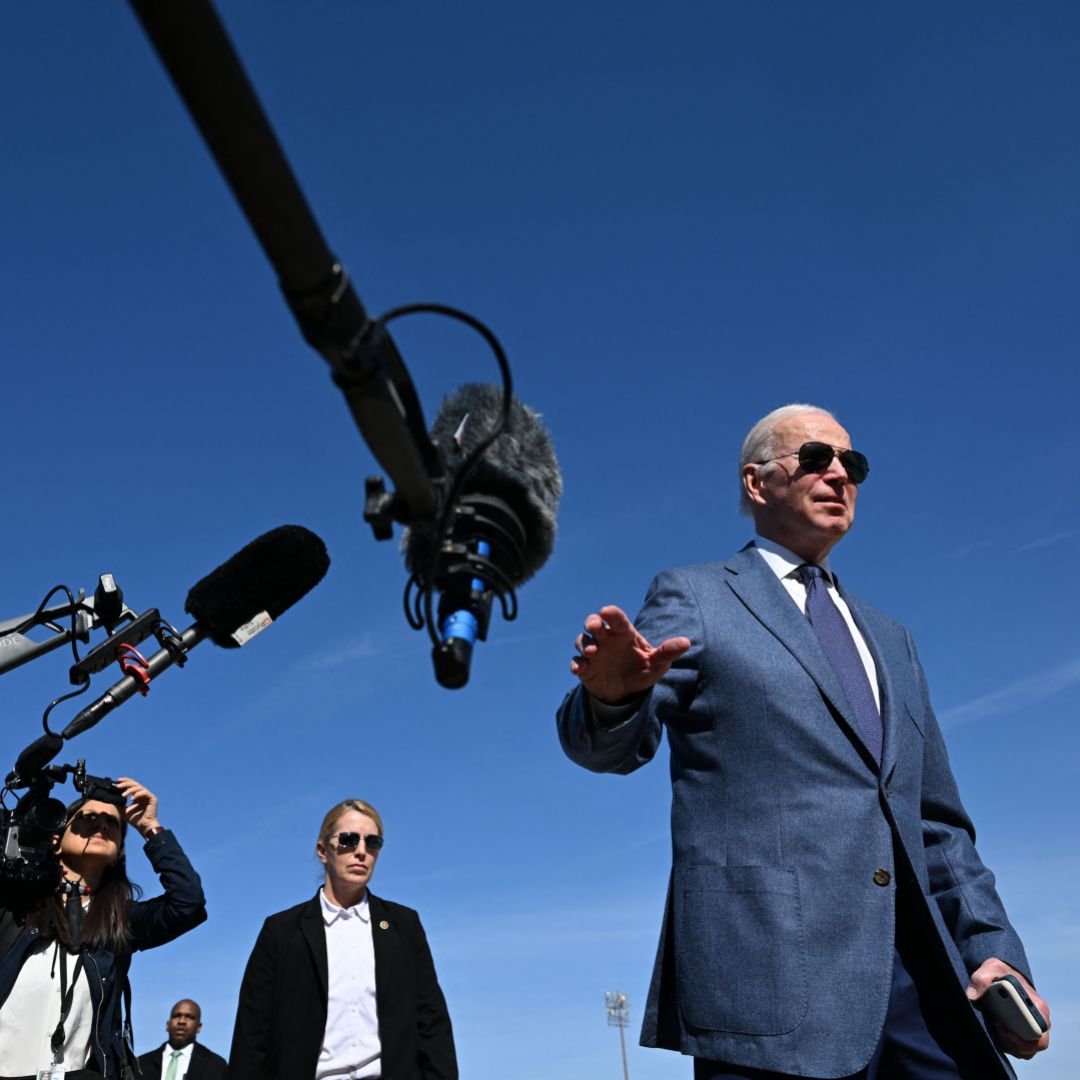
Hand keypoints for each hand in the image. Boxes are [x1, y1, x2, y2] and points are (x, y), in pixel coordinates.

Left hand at [115, 777, 161, 838]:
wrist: (144, 827)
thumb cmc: (136, 820)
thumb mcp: (124, 811)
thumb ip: (120, 804)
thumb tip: (113, 799)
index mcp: (137, 796)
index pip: (132, 785)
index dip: (125, 781)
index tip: (117, 780)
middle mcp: (143, 794)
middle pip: (135, 784)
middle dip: (126, 784)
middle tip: (118, 786)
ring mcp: (148, 795)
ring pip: (139, 787)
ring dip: (130, 790)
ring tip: (123, 795)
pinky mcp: (152, 798)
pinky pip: (144, 793)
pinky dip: (137, 794)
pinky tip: (132, 799)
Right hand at [570, 605, 690, 704]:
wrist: (626, 693)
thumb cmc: (642, 670)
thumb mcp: (658, 664)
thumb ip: (668, 652)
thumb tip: (686, 642)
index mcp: (623, 634)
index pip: (617, 619)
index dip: (611, 613)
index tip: (607, 611)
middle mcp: (606, 639)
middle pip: (594, 624)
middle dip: (592, 622)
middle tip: (594, 627)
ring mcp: (593, 653)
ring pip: (582, 641)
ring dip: (585, 644)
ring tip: (593, 652)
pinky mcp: (585, 668)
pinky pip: (576, 663)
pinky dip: (576, 664)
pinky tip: (579, 669)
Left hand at [966, 958, 1049, 1058]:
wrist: (1001, 975)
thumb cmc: (1000, 972)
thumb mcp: (991, 968)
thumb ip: (981, 978)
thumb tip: (972, 996)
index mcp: (1038, 1007)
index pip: (1039, 1035)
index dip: (1022, 1038)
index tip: (1002, 1027)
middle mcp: (1038, 1021)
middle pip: (1031, 1048)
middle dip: (1012, 1044)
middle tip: (996, 1027)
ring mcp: (1029, 1030)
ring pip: (1022, 1051)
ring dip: (1006, 1043)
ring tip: (993, 1024)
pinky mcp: (1019, 1034)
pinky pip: (1014, 1048)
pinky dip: (1003, 1042)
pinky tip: (992, 1027)